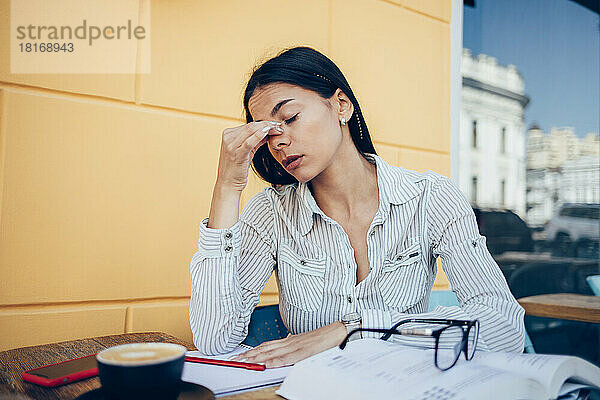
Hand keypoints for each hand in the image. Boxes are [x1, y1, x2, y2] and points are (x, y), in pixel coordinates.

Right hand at [216, 120, 282, 191]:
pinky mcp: (237, 154)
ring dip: (267, 128)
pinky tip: (268, 133)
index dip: (264, 124)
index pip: (249, 125)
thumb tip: (269, 131)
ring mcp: (231, 145)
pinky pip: (249, 142)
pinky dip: (259, 135)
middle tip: (279, 126)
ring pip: (251, 130)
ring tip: (278, 130)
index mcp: (228, 134)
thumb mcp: (246, 151)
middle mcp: (228, 137)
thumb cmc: (237, 168)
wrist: (228, 184)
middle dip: (267, 125)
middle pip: (251, 126)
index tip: (276, 125)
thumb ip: (256, 140)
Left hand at [231, 321, 346, 367]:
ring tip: (243, 362)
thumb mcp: (304, 342)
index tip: (239, 355)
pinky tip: (267, 364)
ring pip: (272, 352)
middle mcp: (289, 342)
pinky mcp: (304, 351)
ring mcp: (296, 346)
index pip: (266, 346)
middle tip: (234, 360)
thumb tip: (282, 349)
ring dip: (256, 357)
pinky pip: (288, 357)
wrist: (338, 331)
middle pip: (264, 349)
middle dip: (248, 355)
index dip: (251, 350)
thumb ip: (292, 346)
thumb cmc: (323, 338)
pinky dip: (276, 361)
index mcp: (289, 340)